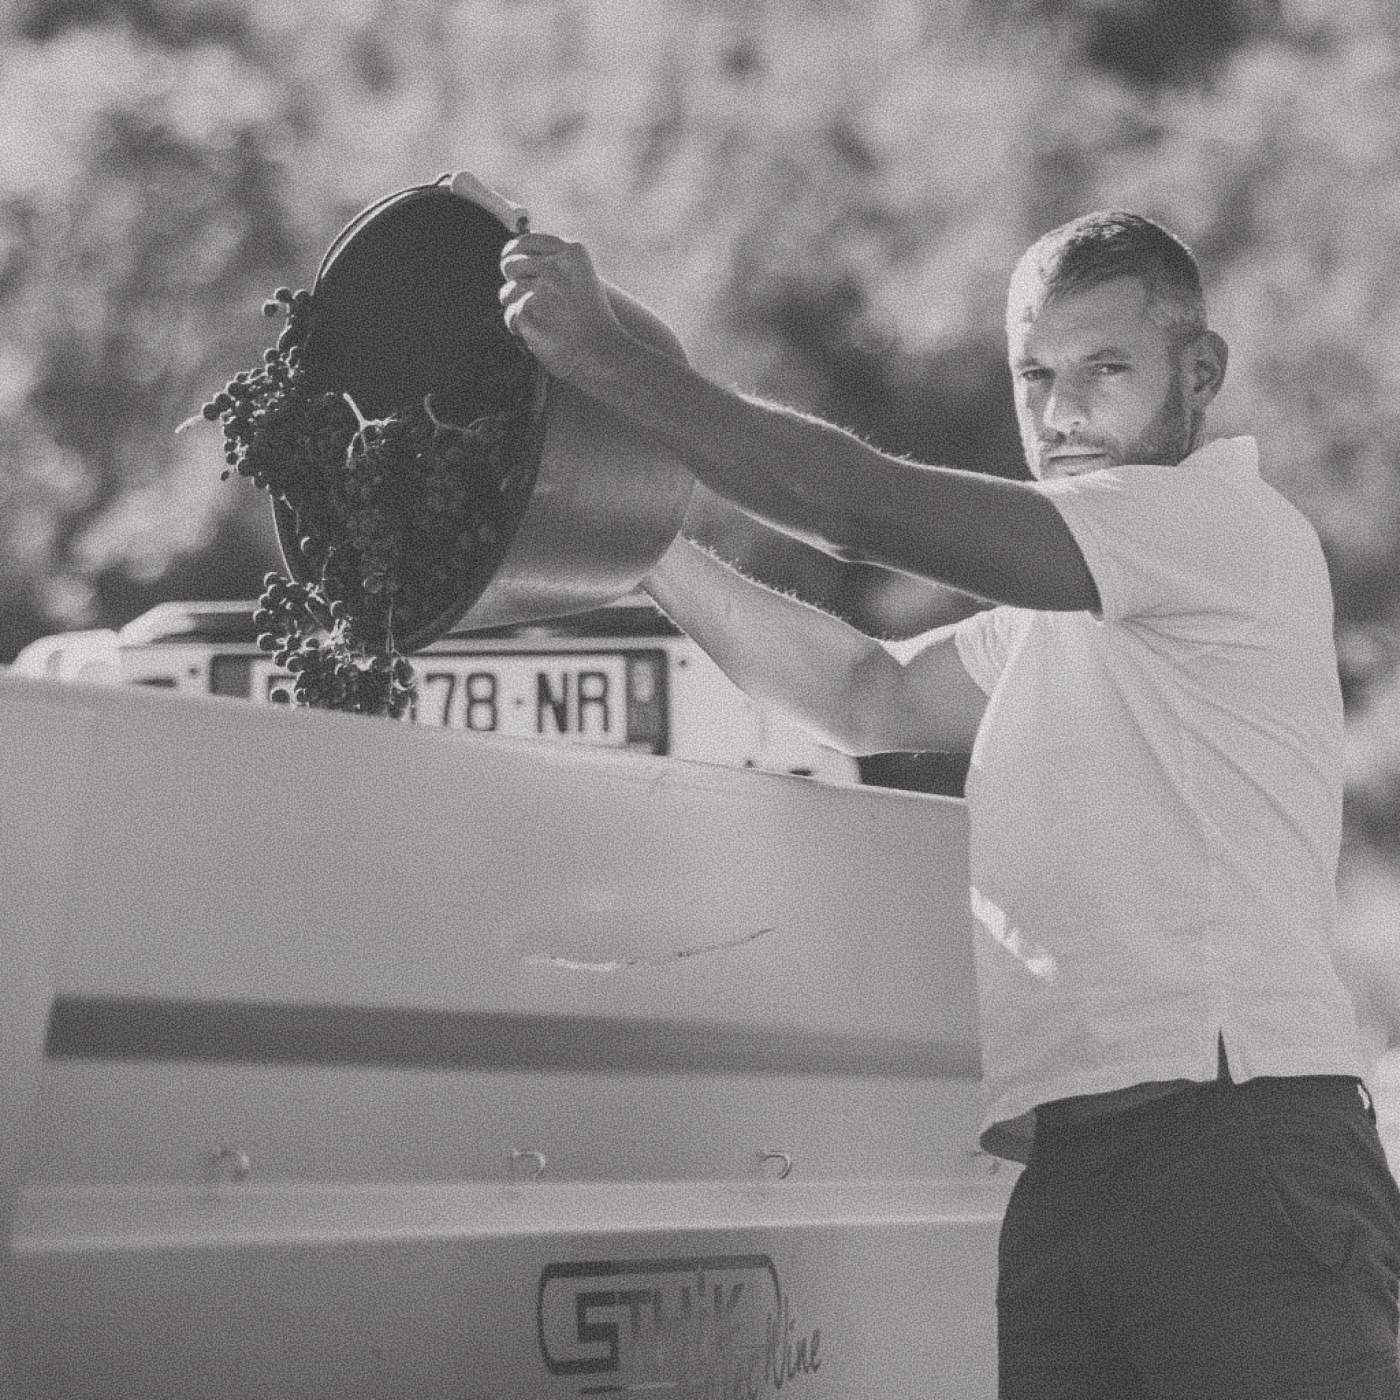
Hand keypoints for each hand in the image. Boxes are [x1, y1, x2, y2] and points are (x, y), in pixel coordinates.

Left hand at [499, 232, 623, 382]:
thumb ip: (557, 266)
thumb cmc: (595, 324)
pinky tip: (541, 335)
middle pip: (511, 264)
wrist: (603, 355)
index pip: (526, 241)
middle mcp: (555, 266)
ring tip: (542, 322)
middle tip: (530, 301)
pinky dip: (520, 328)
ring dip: (517, 308)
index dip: (514, 253)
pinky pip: (510, 315)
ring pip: (507, 292)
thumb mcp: (584, 281)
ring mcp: (541, 288)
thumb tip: (518, 258)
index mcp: (572, 253)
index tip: (511, 262)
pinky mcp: (527, 310)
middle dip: (515, 282)